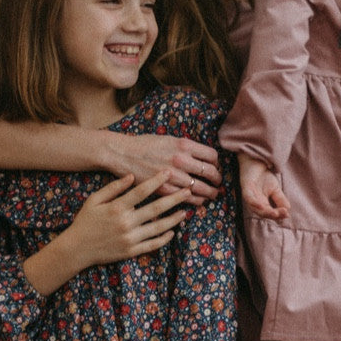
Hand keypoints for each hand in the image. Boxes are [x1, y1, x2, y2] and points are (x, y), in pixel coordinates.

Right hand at [65, 172, 188, 266]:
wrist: (77, 249)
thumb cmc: (85, 221)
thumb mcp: (94, 200)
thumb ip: (113, 188)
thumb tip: (131, 176)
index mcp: (117, 207)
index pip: (142, 191)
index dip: (157, 181)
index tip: (168, 172)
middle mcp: (126, 222)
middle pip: (156, 208)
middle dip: (174, 198)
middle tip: (188, 191)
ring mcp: (130, 238)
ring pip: (158, 227)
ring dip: (174, 219)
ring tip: (185, 212)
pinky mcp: (131, 251)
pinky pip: (152, 245)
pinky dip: (164, 239)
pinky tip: (172, 232)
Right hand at [101, 132, 220, 201]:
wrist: (122, 154)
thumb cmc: (144, 145)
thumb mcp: (168, 139)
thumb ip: (186, 147)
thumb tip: (203, 157)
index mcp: (183, 145)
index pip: (212, 156)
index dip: (217, 163)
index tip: (215, 167)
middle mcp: (181, 160)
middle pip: (210, 173)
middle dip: (217, 180)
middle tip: (217, 183)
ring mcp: (173, 176)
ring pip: (201, 188)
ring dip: (209, 193)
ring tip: (212, 194)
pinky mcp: (164, 189)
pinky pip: (186, 198)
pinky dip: (195, 200)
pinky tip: (197, 200)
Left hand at [238, 155, 289, 219]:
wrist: (256, 162)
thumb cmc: (264, 177)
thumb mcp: (276, 189)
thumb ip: (281, 200)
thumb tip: (288, 210)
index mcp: (262, 204)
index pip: (270, 213)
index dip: (279, 215)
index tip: (287, 214)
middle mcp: (255, 202)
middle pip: (263, 213)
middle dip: (273, 215)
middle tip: (284, 214)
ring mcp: (250, 196)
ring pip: (256, 209)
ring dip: (266, 212)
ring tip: (275, 214)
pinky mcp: (245, 188)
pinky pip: (249, 198)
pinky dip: (254, 203)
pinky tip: (262, 206)